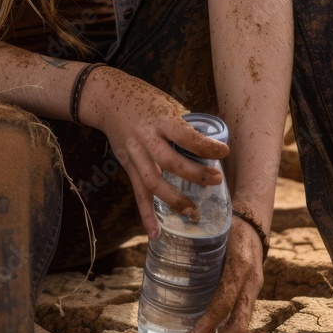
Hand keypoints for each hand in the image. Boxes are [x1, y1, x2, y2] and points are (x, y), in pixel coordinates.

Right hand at [79, 68, 228, 239]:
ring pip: (153, 181)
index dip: (205, 146)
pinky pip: (137, 193)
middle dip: (194, 174)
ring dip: (174, 200)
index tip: (224, 152)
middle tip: (215, 180)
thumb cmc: (144, 100)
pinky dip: (145, 214)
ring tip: (194, 212)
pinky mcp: (127, 165)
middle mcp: (146, 137)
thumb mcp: (166, 104)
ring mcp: (134, 153)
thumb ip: (184, 124)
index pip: (185, 135)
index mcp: (160, 118)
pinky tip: (155, 234)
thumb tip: (210, 143)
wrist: (107, 98)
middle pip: (170, 161)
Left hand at [178, 215, 264, 332]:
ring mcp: (254, 289)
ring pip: (242, 325)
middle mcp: (251, 281)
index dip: (209, 323)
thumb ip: (192, 237)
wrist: (254, 221)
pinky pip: (241, 317)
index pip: (225, 301)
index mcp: (239, 263)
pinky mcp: (252, 293)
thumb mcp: (213, 227)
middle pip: (239, 324)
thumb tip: (156, 240)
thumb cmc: (226, 223)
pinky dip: (225, 331)